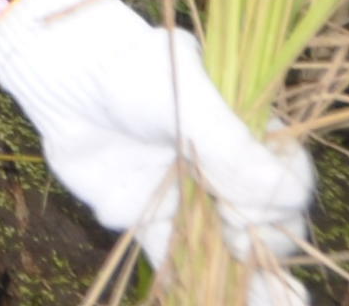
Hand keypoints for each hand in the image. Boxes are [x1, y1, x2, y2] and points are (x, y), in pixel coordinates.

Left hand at [0, 0, 311, 293]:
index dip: (276, 201)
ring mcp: (191, 197)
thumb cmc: (130, 67)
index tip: (241, 204)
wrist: (61, 73)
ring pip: (232, 252)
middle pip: (269, 222)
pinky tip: (221, 304)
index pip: (287, 178)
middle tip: (233, 237)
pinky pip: (183, 263)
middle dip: (266, 243)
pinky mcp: (153, 221)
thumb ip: (229, 146)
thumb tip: (282, 197)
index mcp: (246, 132)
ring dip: (256, 283)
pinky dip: (201, 288)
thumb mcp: (185, 94)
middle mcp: (225, 169)